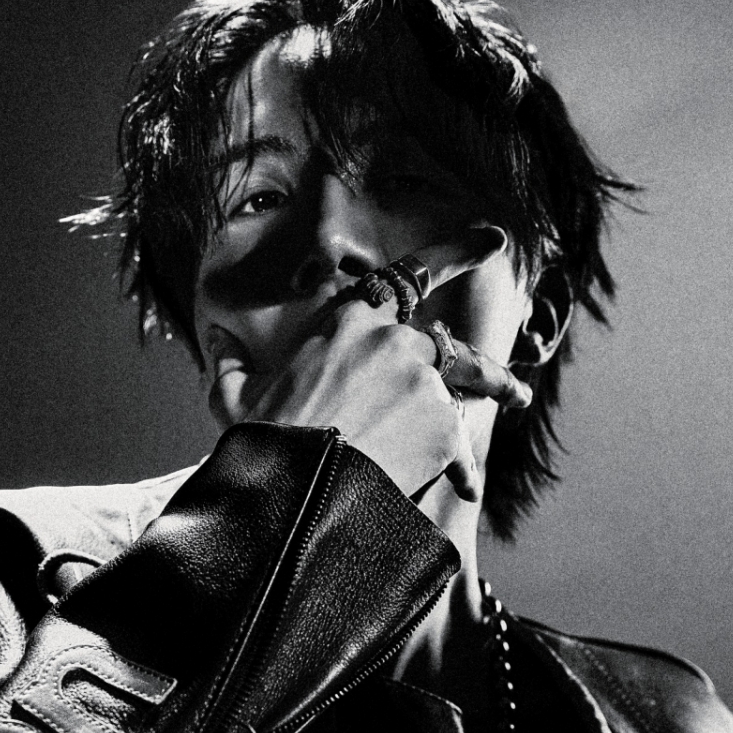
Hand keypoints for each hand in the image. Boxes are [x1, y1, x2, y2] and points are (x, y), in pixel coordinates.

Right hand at [208, 234, 531, 503]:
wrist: (297, 493)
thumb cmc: (264, 443)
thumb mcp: (235, 399)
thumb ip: (232, 365)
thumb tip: (216, 339)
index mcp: (349, 320)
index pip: (409, 276)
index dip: (455, 252)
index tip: (493, 238)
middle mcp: (395, 341)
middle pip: (450, 347)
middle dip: (485, 364)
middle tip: (512, 378)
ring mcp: (423, 383)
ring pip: (464, 390)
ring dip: (496, 392)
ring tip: (517, 400)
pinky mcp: (442, 428)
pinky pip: (460, 448)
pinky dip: (461, 469)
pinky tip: (466, 488)